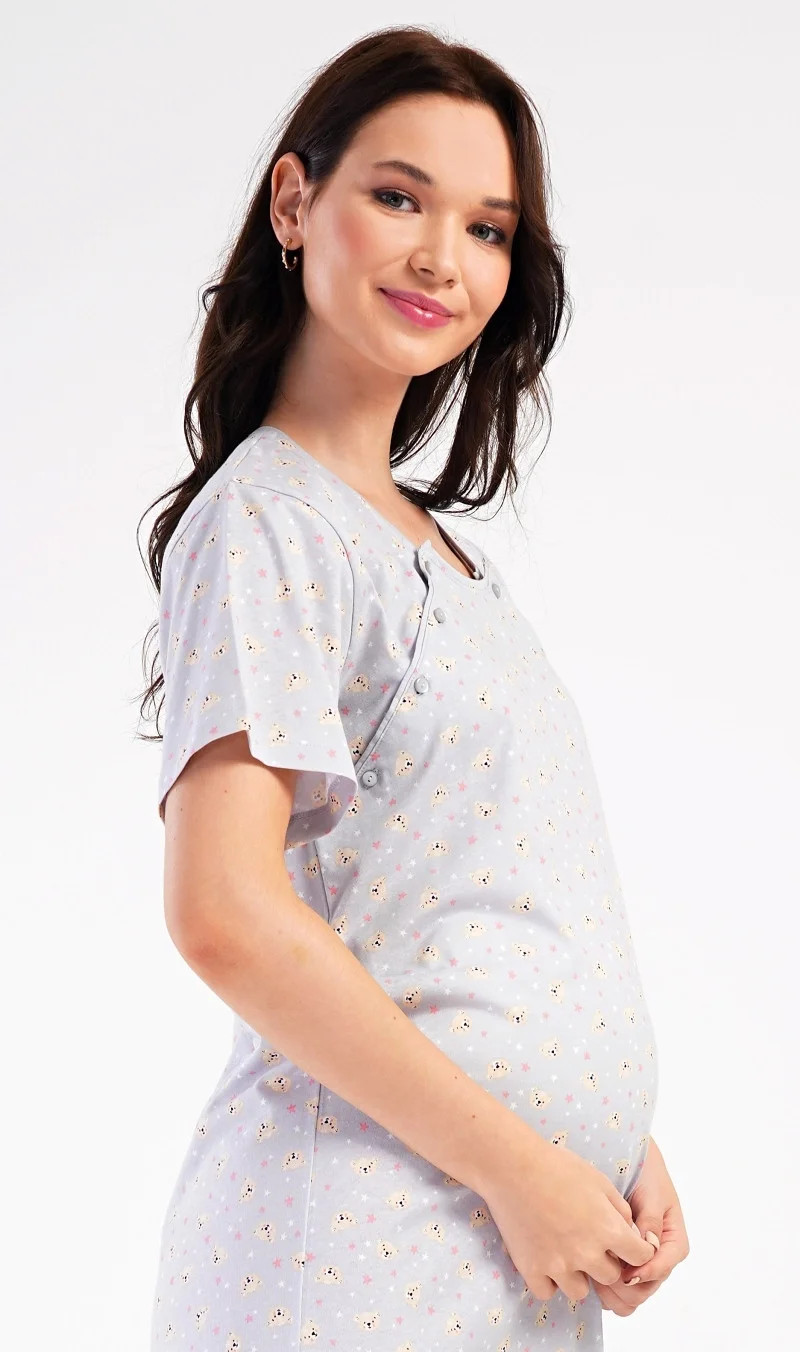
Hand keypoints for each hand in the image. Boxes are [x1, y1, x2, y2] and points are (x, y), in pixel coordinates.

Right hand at [482, 1127, 656, 1303]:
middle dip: (606, 1262)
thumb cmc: (556, 1166)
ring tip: (566, 1253)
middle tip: (590, 1243)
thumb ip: (619, 1209)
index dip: (636, 1248)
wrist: (511, 1166)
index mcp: (607, 1228)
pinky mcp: (532, 1269)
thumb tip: (629, 1231)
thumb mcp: (598, 1180)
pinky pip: (548, 1293)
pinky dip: (548, 1280)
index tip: (624, 1243)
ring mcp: (558, 1265)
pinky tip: (545, 1259)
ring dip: (578, 1276)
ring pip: (580, 1292)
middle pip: (611, 1277)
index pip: (641, 1256)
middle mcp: (587, 1253)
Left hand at [592, 1135, 689, 1315]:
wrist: (631, 1164)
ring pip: (635, 1295)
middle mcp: (660, 1258)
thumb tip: (649, 1247)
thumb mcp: (652, 1194)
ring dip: (616, 1294)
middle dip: (628, 1289)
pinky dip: (608, 1293)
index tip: (627, 1272)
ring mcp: (643, 1264)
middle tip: (604, 1278)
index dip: (648, 1272)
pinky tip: (592, 1280)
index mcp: (673, 1240)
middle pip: (649, 1287)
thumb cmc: (645, 1176)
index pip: (666, 1265)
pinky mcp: (625, 1267)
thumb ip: (650, 1220)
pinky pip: (620, 1292)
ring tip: (595, 1280)